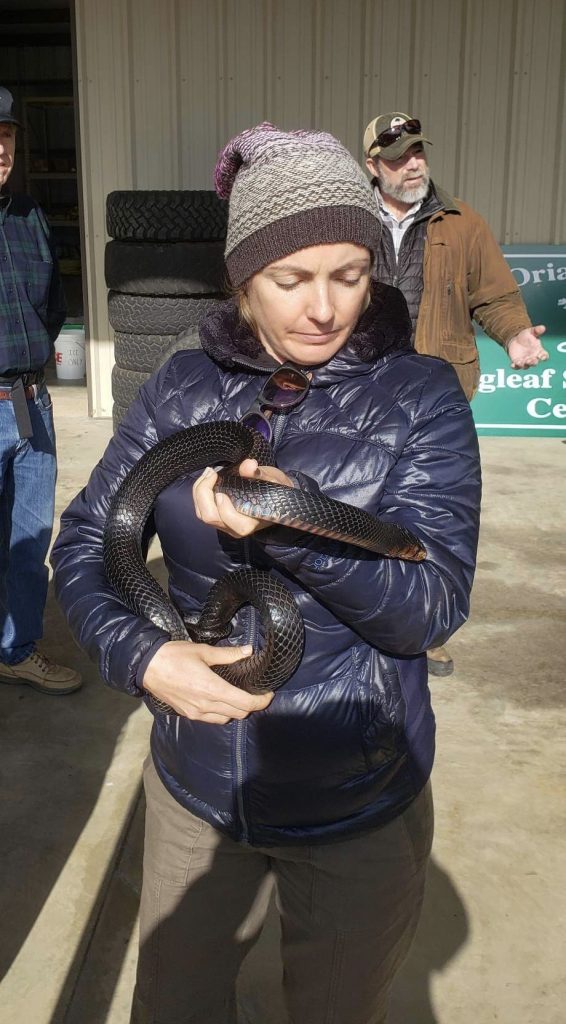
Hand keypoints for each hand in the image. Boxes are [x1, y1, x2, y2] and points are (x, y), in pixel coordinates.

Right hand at [141, 640, 272, 721]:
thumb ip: (228, 654)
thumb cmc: (174, 655)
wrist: (146, 667)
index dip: (261, 701)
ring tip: (239, 697)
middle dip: (252, 705)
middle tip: (256, 693)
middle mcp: (206, 705)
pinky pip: (212, 719)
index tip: (268, 693)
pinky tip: (221, 701)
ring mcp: (196, 713)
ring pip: (226, 719)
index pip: (245, 703)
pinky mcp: (188, 714)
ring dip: (236, 710)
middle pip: (239, 713)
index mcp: (212, 689)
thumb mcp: (202, 651)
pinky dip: (222, 713)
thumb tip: (248, 651)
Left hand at [193, 459, 293, 538]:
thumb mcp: (273, 480)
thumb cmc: (276, 490)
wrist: (277, 499)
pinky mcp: (219, 519)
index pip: (229, 519)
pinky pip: (202, 510)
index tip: (222, 482)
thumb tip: (248, 464)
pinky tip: (207, 480)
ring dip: (199, 492)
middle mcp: (235, 528)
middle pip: (209, 517)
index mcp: (250, 522)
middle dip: (203, 493)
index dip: (222, 504)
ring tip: (208, 473)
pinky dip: (200, 494)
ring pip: (202, 514)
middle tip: (210, 472)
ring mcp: (225, 525)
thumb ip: (260, 474)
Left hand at [506, 326, 548, 367]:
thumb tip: (543, 327)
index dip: (544, 357)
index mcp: (539, 351)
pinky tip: (512, 365)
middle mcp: (533, 358)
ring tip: (522, 362)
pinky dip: (515, 367)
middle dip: (533, 362)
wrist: (516, 339)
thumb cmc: (526, 336)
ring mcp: (525, 361)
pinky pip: (516, 367)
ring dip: (524, 365)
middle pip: (535, 362)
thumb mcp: (531, 332)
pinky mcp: (517, 362)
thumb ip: (537, 330)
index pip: (544, 356)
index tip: (542, 356)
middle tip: (530, 360)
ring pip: (526, 366)